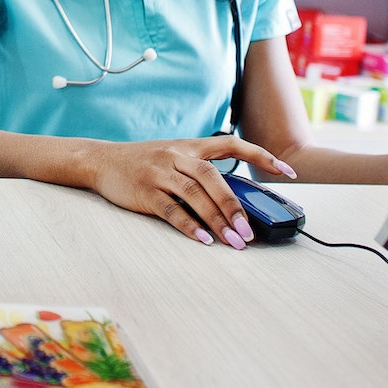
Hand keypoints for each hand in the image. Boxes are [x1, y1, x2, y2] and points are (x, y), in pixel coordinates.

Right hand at [79, 136, 297, 249]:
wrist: (100, 160)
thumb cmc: (143, 162)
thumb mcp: (173, 157)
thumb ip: (200, 171)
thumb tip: (235, 200)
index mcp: (189, 146)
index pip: (231, 144)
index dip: (261, 155)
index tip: (287, 172)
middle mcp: (176, 155)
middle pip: (212, 178)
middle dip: (234, 206)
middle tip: (250, 231)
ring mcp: (159, 172)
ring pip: (195, 195)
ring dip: (217, 220)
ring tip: (234, 242)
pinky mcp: (144, 191)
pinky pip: (171, 210)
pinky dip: (189, 226)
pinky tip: (204, 240)